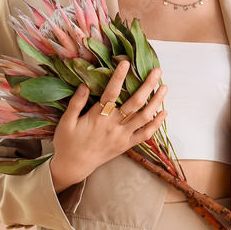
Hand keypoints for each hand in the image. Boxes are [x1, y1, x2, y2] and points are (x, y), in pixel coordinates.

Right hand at [48, 60, 167, 192]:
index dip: (119, 77)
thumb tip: (85, 84)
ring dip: (156, 102)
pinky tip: (164, 112)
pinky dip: (156, 124)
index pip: (110, 93)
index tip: (126, 63)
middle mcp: (113, 126)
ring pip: (144, 117)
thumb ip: (76, 103)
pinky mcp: (127, 145)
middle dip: (148, 86)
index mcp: (97, 118)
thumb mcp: (66, 122)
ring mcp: (122, 136)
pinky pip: (145, 135)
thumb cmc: (67, 142)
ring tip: (164, 87)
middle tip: (157, 71)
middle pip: (135, 103)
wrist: (73, 167)